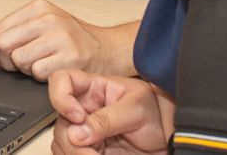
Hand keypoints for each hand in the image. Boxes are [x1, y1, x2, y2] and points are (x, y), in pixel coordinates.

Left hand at [0, 0, 132, 79]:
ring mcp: (59, 37)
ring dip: (26, 69)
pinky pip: (37, 73)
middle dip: (5, 60)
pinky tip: (52, 70)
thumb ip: (14, 38)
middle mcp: (47, 19)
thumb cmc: (74, 40)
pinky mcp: (69, 57)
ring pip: (18, 61)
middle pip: (3, 44)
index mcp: (37, 8)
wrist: (110, 49)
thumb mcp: (43, 30)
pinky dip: (40, 77)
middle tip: (19, 63)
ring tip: (42, 63)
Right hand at [49, 71, 171, 154]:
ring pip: (61, 140)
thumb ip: (108, 119)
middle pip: (59, 118)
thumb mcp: (136, 111)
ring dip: (74, 153)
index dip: (61, 96)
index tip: (77, 117)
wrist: (166, 140)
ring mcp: (83, 129)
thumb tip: (77, 132)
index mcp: (94, 88)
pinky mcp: (86, 149)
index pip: (62, 80)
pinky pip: (68, 154)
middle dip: (71, 139)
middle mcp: (83, 107)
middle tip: (92, 152)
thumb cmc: (155, 115)